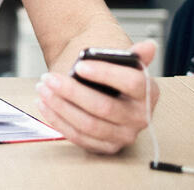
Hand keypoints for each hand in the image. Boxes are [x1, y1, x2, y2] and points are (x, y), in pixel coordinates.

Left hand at [35, 40, 160, 153]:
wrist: (105, 89)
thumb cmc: (111, 73)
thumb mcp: (122, 61)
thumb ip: (134, 55)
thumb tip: (149, 47)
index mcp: (149, 92)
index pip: (132, 83)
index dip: (105, 74)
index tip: (80, 66)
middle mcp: (140, 118)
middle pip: (104, 106)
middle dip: (72, 91)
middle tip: (50, 78)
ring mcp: (124, 135)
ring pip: (88, 124)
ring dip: (61, 106)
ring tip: (43, 89)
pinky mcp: (106, 146)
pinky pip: (79, 137)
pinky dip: (59, 120)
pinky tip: (45, 105)